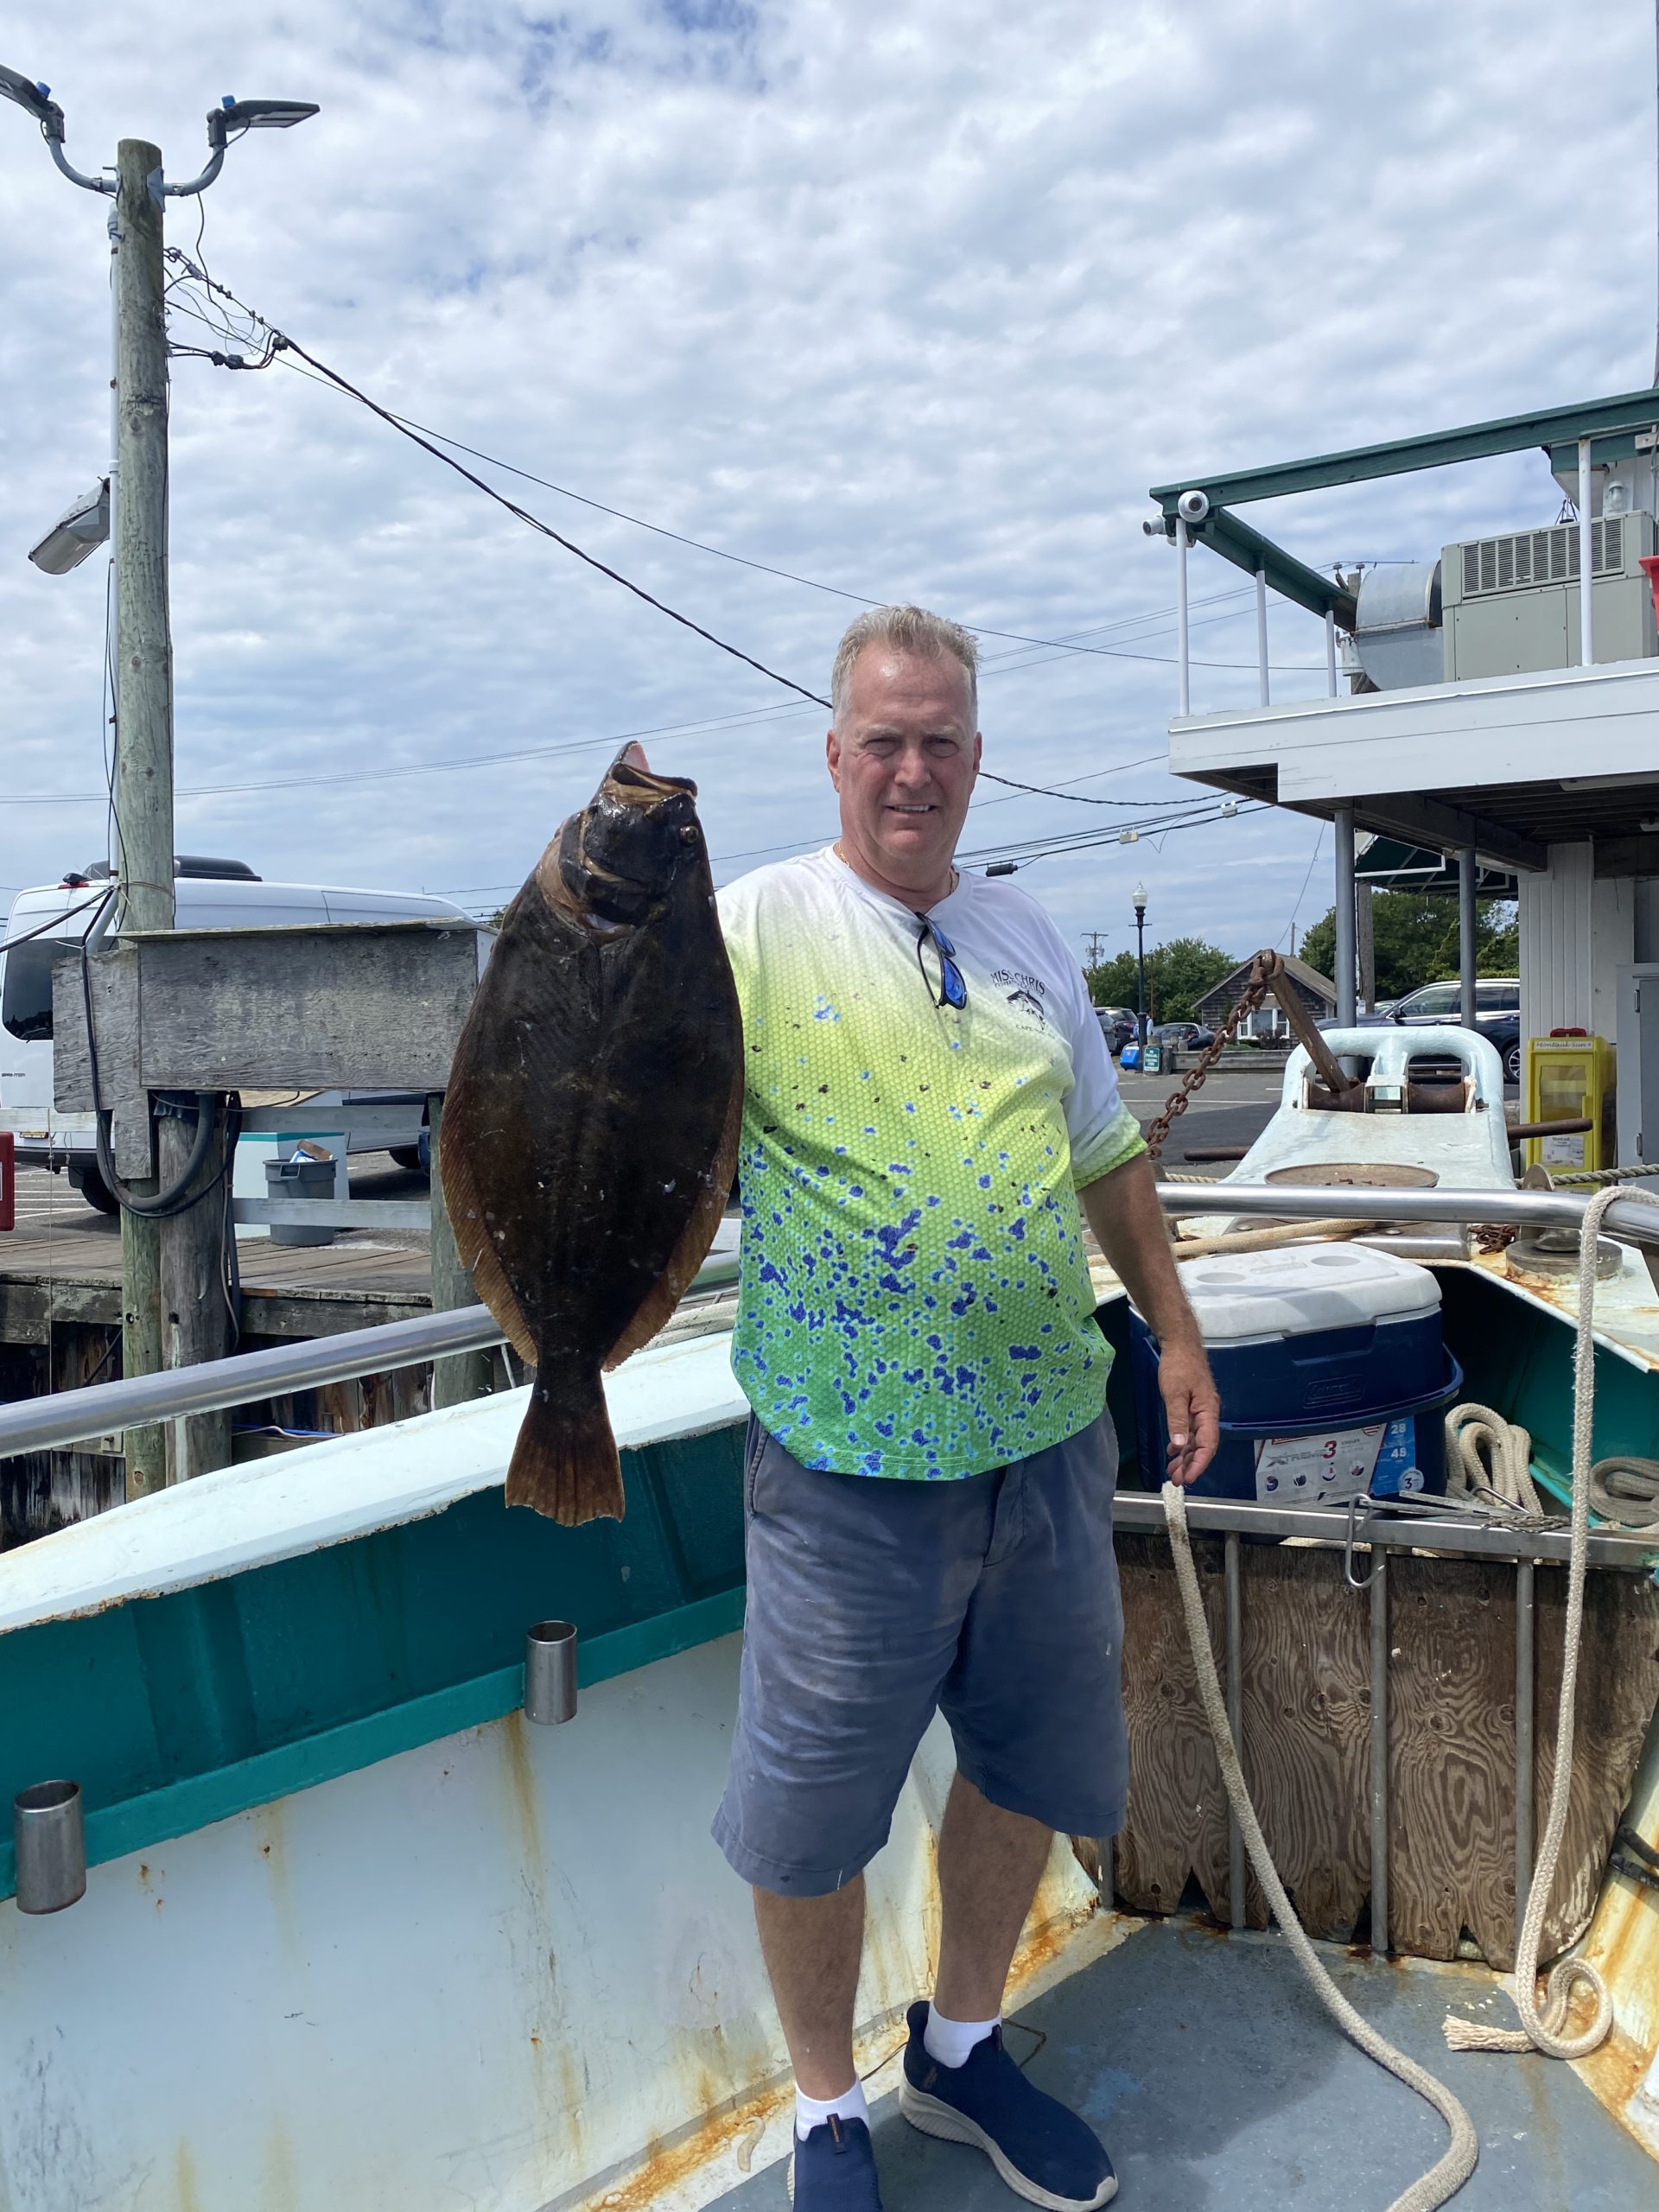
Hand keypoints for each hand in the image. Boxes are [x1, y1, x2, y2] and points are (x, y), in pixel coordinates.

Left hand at [1157, 1336, 1218, 1487]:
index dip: (1198, 1464)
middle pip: (1202, 1446)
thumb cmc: (1179, 1366)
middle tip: (1175, 1480)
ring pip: (1195, 1440)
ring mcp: (1200, 1410)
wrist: (1180, 1343)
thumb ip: (1178, 1420)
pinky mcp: (1192, 1406)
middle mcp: (1207, 1414)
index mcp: (1208, 1412)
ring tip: (1172, 1471)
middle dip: (1190, 1465)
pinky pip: (1189, 1430)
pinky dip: (1182, 1443)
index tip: (1188, 1478)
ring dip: (1185, 1457)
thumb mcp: (1174, 1393)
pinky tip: (1173, 1452)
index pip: (1207, 1445)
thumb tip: (1180, 1446)